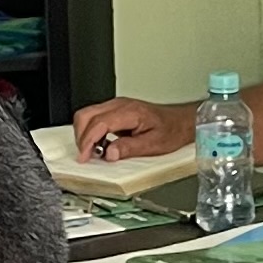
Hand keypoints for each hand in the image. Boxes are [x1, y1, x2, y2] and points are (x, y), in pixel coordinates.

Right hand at [74, 97, 191, 161]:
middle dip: (81, 137)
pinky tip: (100, 144)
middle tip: (86, 155)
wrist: (181, 121)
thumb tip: (110, 154)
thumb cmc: (171, 130)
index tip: (84, 156)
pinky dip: (91, 131)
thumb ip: (129, 149)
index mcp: (129, 112)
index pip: (98, 123)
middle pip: (86, 115)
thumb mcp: (153, 145)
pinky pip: (95, 117)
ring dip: (85, 134)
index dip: (87, 141)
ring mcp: (117, 106)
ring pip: (87, 115)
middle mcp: (120, 105)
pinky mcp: (116, 110)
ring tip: (93, 151)